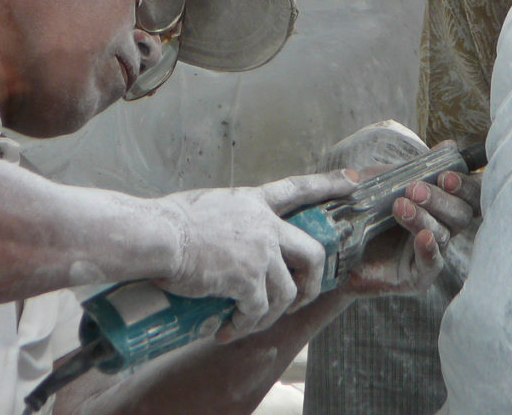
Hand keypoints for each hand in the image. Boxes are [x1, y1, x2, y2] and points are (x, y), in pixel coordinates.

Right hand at [154, 169, 359, 340]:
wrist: (156, 236)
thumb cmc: (167, 222)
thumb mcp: (205, 206)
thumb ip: (225, 220)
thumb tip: (220, 239)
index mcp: (253, 202)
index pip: (298, 189)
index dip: (329, 184)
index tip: (355, 180)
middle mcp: (264, 224)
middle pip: (313, 252)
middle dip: (313, 281)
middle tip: (300, 298)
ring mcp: (260, 252)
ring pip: (288, 291)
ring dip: (271, 314)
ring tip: (246, 324)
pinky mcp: (248, 279)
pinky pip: (259, 311)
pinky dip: (244, 325)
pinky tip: (226, 330)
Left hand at [319, 121, 481, 297]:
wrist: (332, 249)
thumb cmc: (359, 212)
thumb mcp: (380, 182)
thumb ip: (411, 167)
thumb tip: (448, 146)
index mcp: (438, 205)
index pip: (467, 196)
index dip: (465, 185)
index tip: (447, 174)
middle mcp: (440, 228)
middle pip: (462, 214)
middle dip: (442, 199)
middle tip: (416, 189)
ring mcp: (429, 254)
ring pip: (444, 234)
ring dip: (425, 217)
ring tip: (401, 206)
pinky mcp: (416, 276)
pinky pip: (431, 264)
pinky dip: (429, 249)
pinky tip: (423, 237)